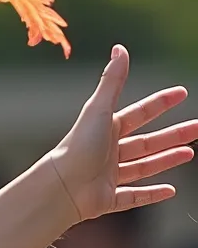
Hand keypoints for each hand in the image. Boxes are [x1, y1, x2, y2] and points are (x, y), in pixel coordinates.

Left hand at [50, 46, 197, 219]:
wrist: (61, 187)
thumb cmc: (78, 146)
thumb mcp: (98, 110)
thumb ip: (112, 80)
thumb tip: (120, 47)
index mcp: (107, 129)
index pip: (141, 113)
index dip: (161, 103)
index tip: (183, 93)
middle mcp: (108, 152)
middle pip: (147, 142)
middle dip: (173, 135)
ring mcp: (108, 176)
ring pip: (144, 167)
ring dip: (166, 160)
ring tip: (190, 153)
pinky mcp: (107, 199)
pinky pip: (134, 197)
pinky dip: (152, 195)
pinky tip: (170, 191)